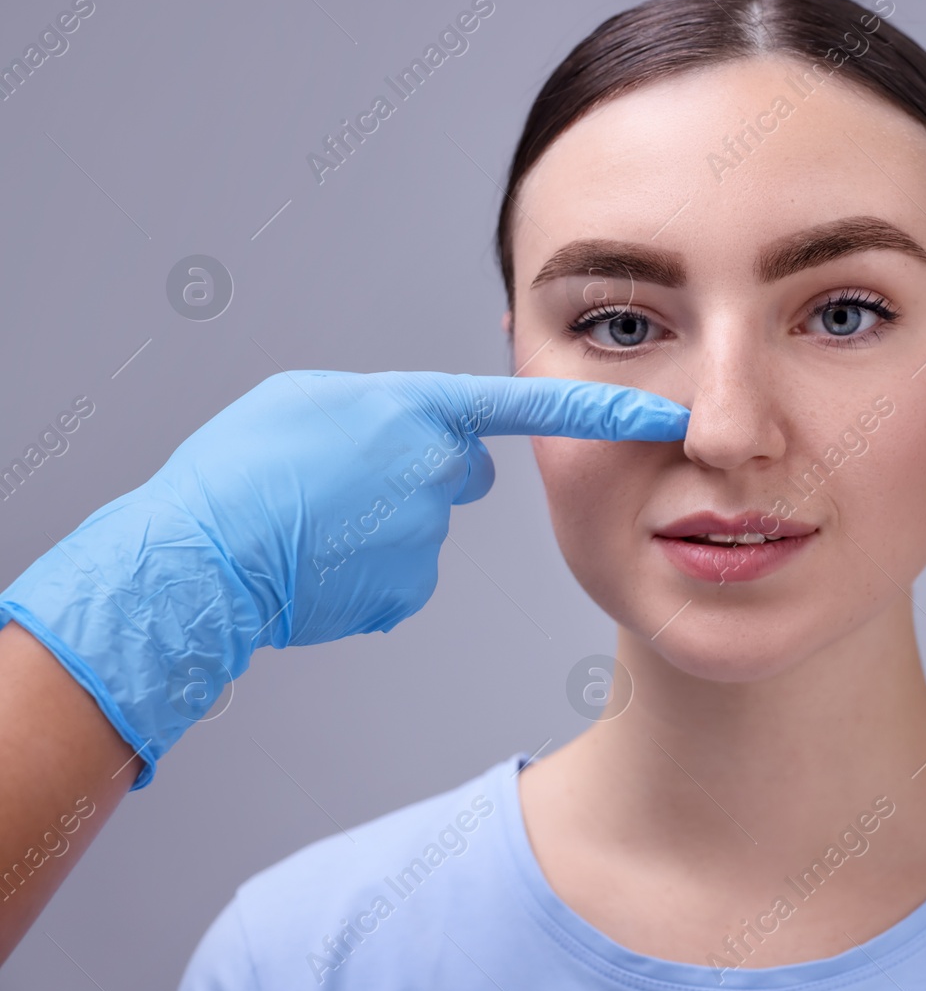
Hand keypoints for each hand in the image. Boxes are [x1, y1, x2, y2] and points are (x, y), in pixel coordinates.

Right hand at [0, 370, 687, 786]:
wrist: (196, 559)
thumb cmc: (238, 467)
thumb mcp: (307, 400)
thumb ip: (388, 409)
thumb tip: (437, 439)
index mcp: (413, 408)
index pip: (526, 407)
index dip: (602, 412)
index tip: (665, 416)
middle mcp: (434, 470)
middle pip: (454, 473)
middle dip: (418, 478)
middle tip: (344, 484)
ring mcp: (424, 536)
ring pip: (417, 528)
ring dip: (377, 529)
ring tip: (308, 527)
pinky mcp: (406, 591)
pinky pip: (397, 577)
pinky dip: (363, 574)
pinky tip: (315, 568)